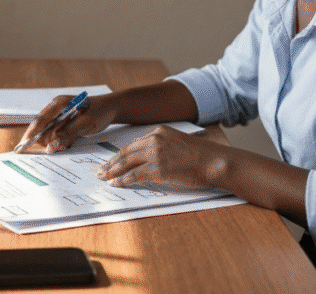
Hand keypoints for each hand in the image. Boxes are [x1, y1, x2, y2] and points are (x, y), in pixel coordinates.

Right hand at [16, 94, 118, 153]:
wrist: (111, 108)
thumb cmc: (100, 112)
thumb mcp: (86, 124)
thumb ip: (67, 135)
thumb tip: (50, 147)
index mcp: (59, 103)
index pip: (40, 120)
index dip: (31, 133)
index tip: (23, 145)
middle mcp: (56, 108)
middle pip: (41, 127)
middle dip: (43, 140)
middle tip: (51, 149)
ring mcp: (59, 115)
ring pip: (48, 132)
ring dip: (53, 141)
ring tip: (66, 143)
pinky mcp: (63, 122)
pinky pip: (56, 134)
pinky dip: (59, 141)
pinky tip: (67, 143)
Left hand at [95, 124, 227, 190]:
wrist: (215, 161)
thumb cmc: (202, 156)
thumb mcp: (179, 143)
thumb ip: (162, 147)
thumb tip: (147, 160)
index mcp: (159, 132)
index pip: (133, 144)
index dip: (120, 154)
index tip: (110, 161)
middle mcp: (155, 139)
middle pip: (126, 152)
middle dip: (111, 163)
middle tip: (99, 171)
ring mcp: (156, 153)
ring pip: (127, 163)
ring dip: (112, 171)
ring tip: (103, 178)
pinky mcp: (159, 168)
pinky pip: (135, 175)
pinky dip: (123, 180)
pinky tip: (116, 184)